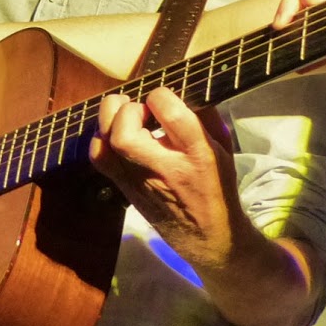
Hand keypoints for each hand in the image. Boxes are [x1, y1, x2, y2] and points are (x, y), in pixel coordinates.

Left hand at [92, 88, 241, 271]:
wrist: (208, 236)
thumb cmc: (218, 187)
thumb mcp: (224, 147)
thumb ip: (205, 116)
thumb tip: (182, 88)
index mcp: (197, 154)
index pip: (169, 113)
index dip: (160, 95)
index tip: (163, 98)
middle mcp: (164, 168)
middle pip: (125, 132)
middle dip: (127, 109)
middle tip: (140, 110)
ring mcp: (139, 181)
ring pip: (106, 145)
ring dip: (110, 121)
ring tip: (125, 117)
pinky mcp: (125, 189)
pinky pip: (100, 159)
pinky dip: (102, 139)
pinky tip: (117, 134)